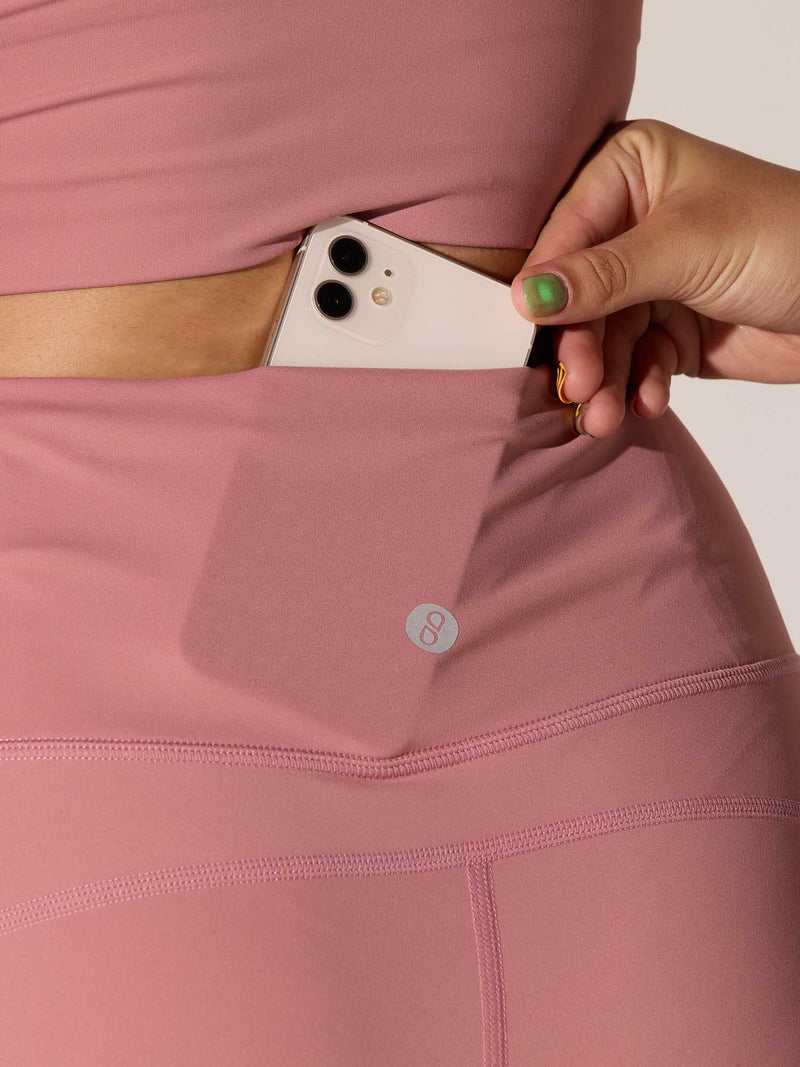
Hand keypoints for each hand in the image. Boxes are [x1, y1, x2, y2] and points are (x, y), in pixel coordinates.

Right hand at [510, 119, 799, 436]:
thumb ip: (603, 275)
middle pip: (578, 294)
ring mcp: (650, 280)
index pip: (567, 231)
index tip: (530, 331)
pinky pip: (634, 361)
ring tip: (603, 417)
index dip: (547, 285)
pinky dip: (638, 384)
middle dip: (580, 346)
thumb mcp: (686, 248)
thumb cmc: (787, 239)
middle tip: (580, 388)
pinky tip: (648, 400)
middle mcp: (633, 224)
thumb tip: (527, 296)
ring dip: (603, 379)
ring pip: (603, 337)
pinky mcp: (669, 329)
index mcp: (631, 172)